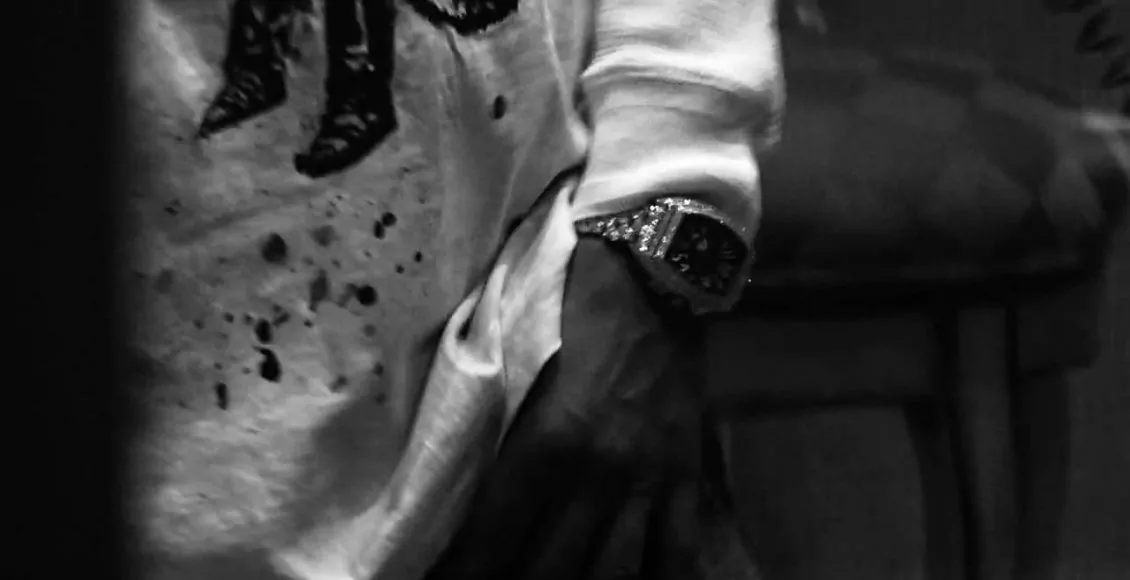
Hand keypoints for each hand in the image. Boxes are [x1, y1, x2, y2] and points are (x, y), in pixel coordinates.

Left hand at [424, 237, 707, 579]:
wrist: (658, 272)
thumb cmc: (579, 308)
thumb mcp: (527, 367)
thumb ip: (514, 432)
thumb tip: (485, 488)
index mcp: (548, 437)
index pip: (496, 527)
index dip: (468, 568)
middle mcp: (596, 470)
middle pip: (550, 563)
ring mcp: (646, 476)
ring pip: (610, 568)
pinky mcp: (685, 471)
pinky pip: (676, 547)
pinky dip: (659, 579)